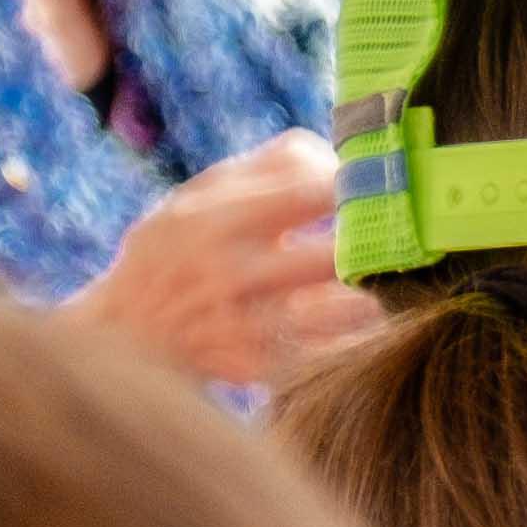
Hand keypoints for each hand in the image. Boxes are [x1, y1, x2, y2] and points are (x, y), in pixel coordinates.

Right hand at [70, 131, 369, 384]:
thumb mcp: (201, 193)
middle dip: (377, 244)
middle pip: (337, 254)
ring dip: (377, 293)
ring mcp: (248, 326)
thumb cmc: (179, 247)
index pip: (310, 191)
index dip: (358, 187)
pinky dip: (361, 337)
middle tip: (399, 239)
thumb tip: (343, 157)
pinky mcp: (263, 368)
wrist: (126, 331)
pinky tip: (365, 322)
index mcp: (217, 218)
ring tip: (385, 281)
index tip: (380, 189)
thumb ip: (272, 166)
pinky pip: (337, 352)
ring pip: (349, 310)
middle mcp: (231, 273)